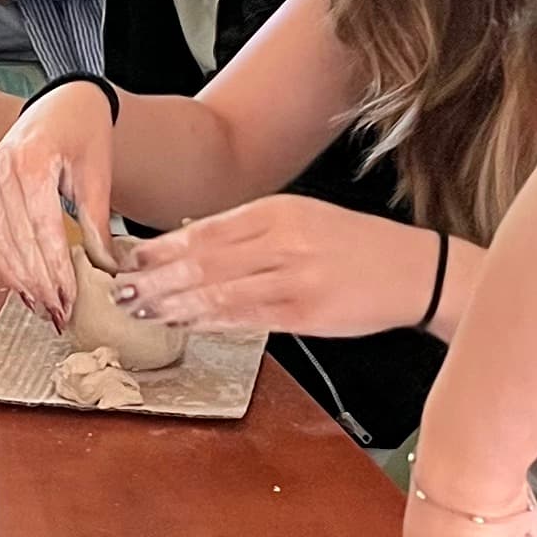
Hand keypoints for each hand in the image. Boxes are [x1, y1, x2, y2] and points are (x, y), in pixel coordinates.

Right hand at [0, 79, 114, 319]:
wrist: (63, 99)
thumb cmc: (84, 127)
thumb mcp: (97, 171)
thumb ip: (96, 220)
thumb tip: (106, 268)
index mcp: (33, 160)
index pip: (42, 226)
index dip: (55, 267)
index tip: (69, 298)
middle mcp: (3, 169)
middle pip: (18, 239)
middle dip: (39, 282)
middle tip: (58, 313)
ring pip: (0, 241)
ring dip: (20, 279)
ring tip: (42, 308)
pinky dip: (7, 263)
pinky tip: (23, 286)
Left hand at [118, 198, 440, 338]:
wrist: (415, 271)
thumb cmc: (355, 246)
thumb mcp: (304, 219)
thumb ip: (252, 231)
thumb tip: (192, 245)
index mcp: (280, 211)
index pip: (205, 229)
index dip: (161, 247)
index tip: (128, 258)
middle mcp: (283, 241)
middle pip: (204, 261)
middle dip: (156, 279)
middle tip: (121, 291)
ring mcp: (294, 279)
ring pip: (218, 293)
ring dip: (174, 305)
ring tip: (142, 311)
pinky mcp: (305, 314)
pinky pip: (246, 319)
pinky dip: (210, 323)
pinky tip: (185, 325)